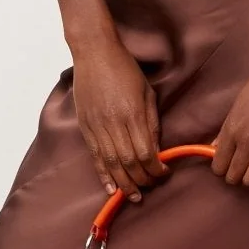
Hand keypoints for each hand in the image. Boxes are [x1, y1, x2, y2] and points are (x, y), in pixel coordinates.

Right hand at [71, 35, 169, 203]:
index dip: (155, 168)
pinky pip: (94, 155)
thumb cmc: (125, 69)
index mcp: (132, 113)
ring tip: (132, 196)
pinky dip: (102, 174)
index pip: (145, 151)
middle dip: (141, 179)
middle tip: (150, 186)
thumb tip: (156, 150)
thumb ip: (151, 122)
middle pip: (129, 161)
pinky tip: (110, 188)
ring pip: (111, 162)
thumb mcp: (147, 92)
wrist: (94, 52)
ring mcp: (97, 125)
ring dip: (123, 183)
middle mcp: (114, 122)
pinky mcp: (85, 126)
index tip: (163, 172)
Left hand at [211, 41, 248, 194]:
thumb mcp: (238, 105)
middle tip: (241, 171)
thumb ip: (226, 130)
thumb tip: (216, 148)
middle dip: (235, 177)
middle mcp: (246, 142)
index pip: (218, 165)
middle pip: (233, 176)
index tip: (228, 166)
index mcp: (231, 129)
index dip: (221, 169)